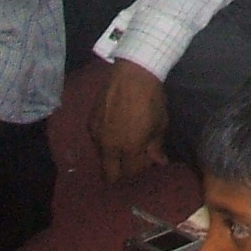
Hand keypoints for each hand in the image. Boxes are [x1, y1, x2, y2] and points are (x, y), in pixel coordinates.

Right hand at [89, 59, 168, 182]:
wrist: (131, 75)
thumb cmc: (151, 99)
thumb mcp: (160, 124)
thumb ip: (156, 146)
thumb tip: (159, 162)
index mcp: (129, 148)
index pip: (130, 173)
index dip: (140, 168)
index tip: (147, 157)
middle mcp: (109, 146)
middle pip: (110, 174)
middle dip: (121, 172)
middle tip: (133, 158)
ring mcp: (96, 136)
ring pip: (103, 157)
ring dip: (114, 155)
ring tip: (127, 137)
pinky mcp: (89, 124)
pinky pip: (98, 141)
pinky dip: (107, 140)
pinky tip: (117, 126)